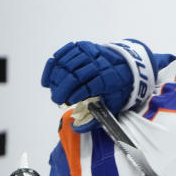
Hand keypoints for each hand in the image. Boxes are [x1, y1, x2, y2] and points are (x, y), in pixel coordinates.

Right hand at [41, 40, 162, 131]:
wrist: (127, 64)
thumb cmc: (118, 87)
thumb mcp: (113, 105)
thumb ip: (96, 119)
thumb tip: (76, 129)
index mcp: (108, 78)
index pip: (88, 86)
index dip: (75, 95)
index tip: (68, 103)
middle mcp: (98, 63)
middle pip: (74, 75)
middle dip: (61, 89)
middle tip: (56, 100)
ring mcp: (89, 52)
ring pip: (65, 64)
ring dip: (56, 79)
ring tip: (54, 92)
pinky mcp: (81, 46)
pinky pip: (61, 54)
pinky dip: (52, 67)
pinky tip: (48, 80)